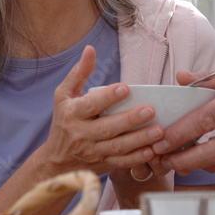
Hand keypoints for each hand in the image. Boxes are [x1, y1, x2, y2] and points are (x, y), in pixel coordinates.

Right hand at [43, 46, 165, 175]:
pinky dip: (138, 158)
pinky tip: (153, 150)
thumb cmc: (63, 121)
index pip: (91, 105)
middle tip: (150, 110)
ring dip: (140, 140)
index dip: (108, 97)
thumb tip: (90, 49)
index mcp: (73, 114)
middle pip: (107, 128)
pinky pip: (122, 162)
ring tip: (159, 130)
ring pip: (118, 147)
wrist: (56, 161)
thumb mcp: (64, 95)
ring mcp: (93, 152)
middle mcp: (82, 134)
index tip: (125, 88)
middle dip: (130, 120)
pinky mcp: (103, 164)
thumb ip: (79, 73)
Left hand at [152, 66, 214, 174]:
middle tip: (163, 159)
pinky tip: (203, 158)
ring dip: (196, 164)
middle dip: (183, 159)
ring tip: (177, 160)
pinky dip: (214, 165)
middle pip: (212, 151)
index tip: (162, 139)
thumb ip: (208, 77)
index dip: (181, 132)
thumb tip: (181, 78)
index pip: (207, 119)